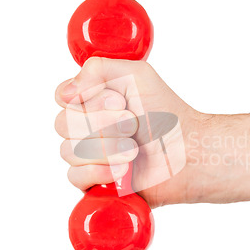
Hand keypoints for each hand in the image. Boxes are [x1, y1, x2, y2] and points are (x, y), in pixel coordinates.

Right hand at [55, 57, 201, 207]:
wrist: (188, 151)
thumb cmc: (167, 113)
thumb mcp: (136, 74)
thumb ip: (97, 68)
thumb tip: (66, 93)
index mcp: (93, 100)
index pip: (62, 97)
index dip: (87, 101)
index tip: (118, 102)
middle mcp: (87, 127)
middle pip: (63, 124)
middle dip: (102, 124)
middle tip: (132, 125)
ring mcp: (90, 155)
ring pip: (68, 151)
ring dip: (106, 148)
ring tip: (134, 150)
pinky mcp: (96, 182)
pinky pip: (75, 178)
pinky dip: (100, 172)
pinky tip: (124, 170)